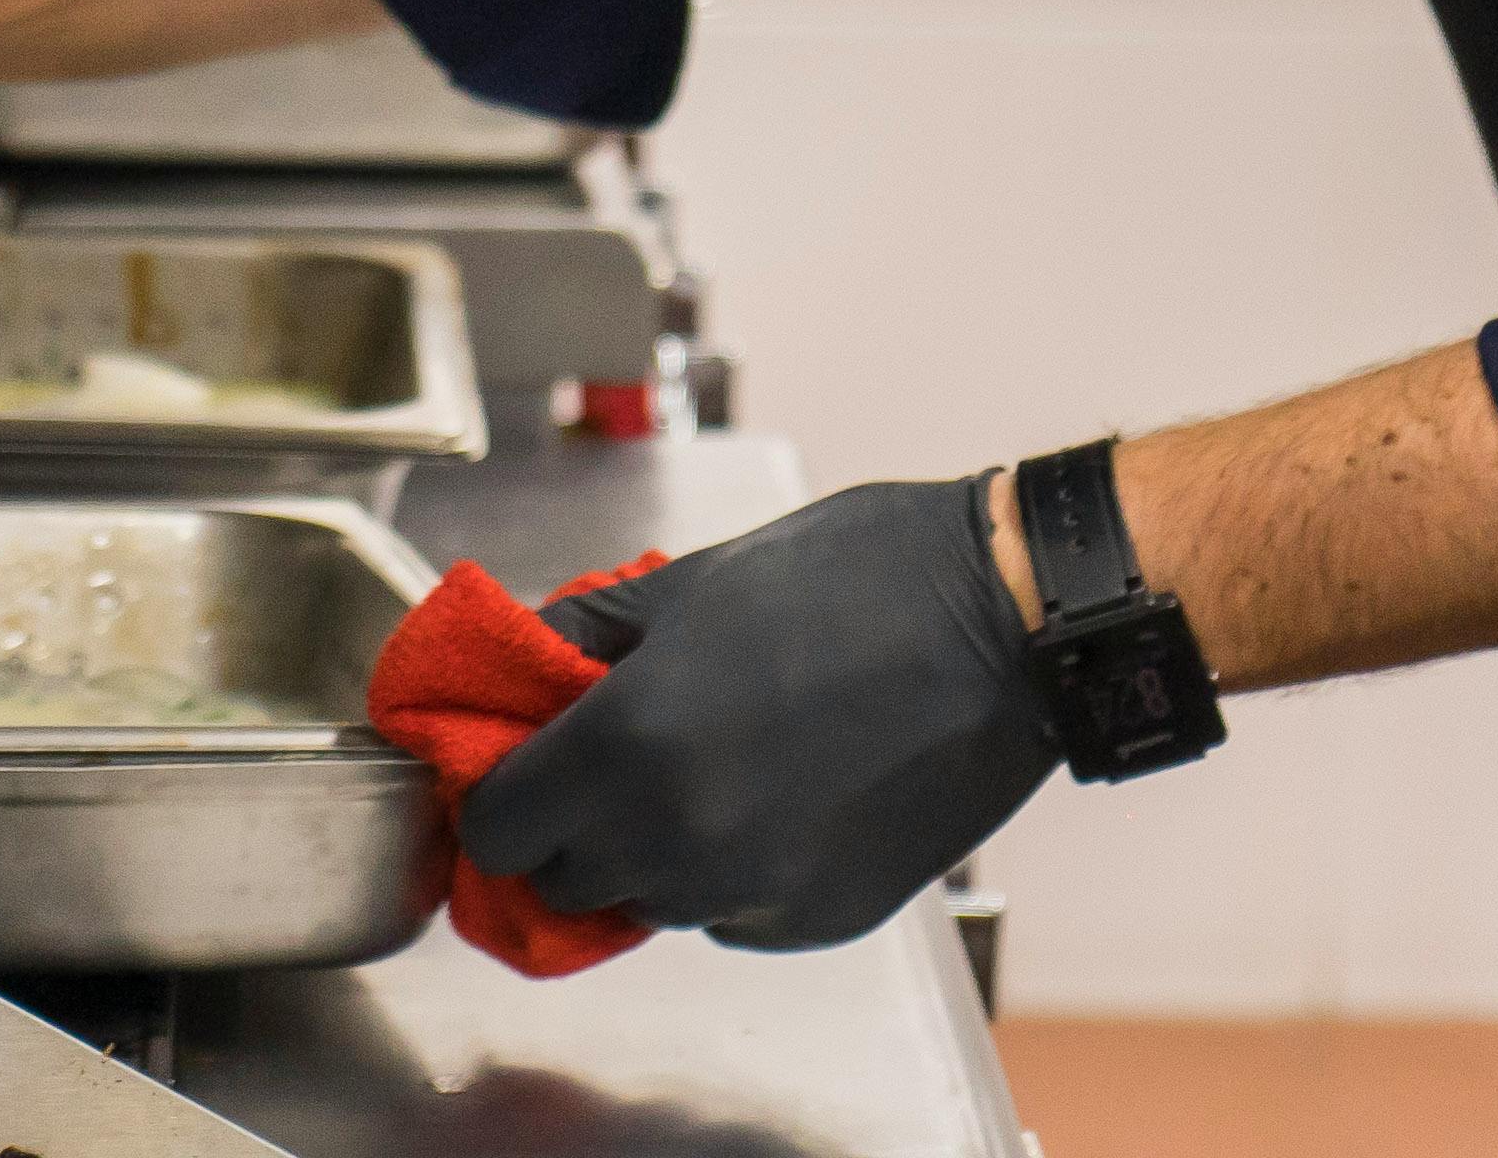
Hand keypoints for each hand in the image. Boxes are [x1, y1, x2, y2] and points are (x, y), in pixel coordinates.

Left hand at [455, 477, 1055, 952]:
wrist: (1001, 626)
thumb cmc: (853, 578)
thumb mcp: (688, 581)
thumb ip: (580, 637)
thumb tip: (512, 668)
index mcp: (628, 744)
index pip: (497, 826)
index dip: (496, 791)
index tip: (515, 762)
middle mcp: (678, 838)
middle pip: (562, 878)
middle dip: (566, 824)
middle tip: (606, 758)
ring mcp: (751, 891)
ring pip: (647, 901)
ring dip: (648, 849)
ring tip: (706, 762)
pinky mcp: (816, 919)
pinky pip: (728, 914)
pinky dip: (728, 871)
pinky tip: (775, 793)